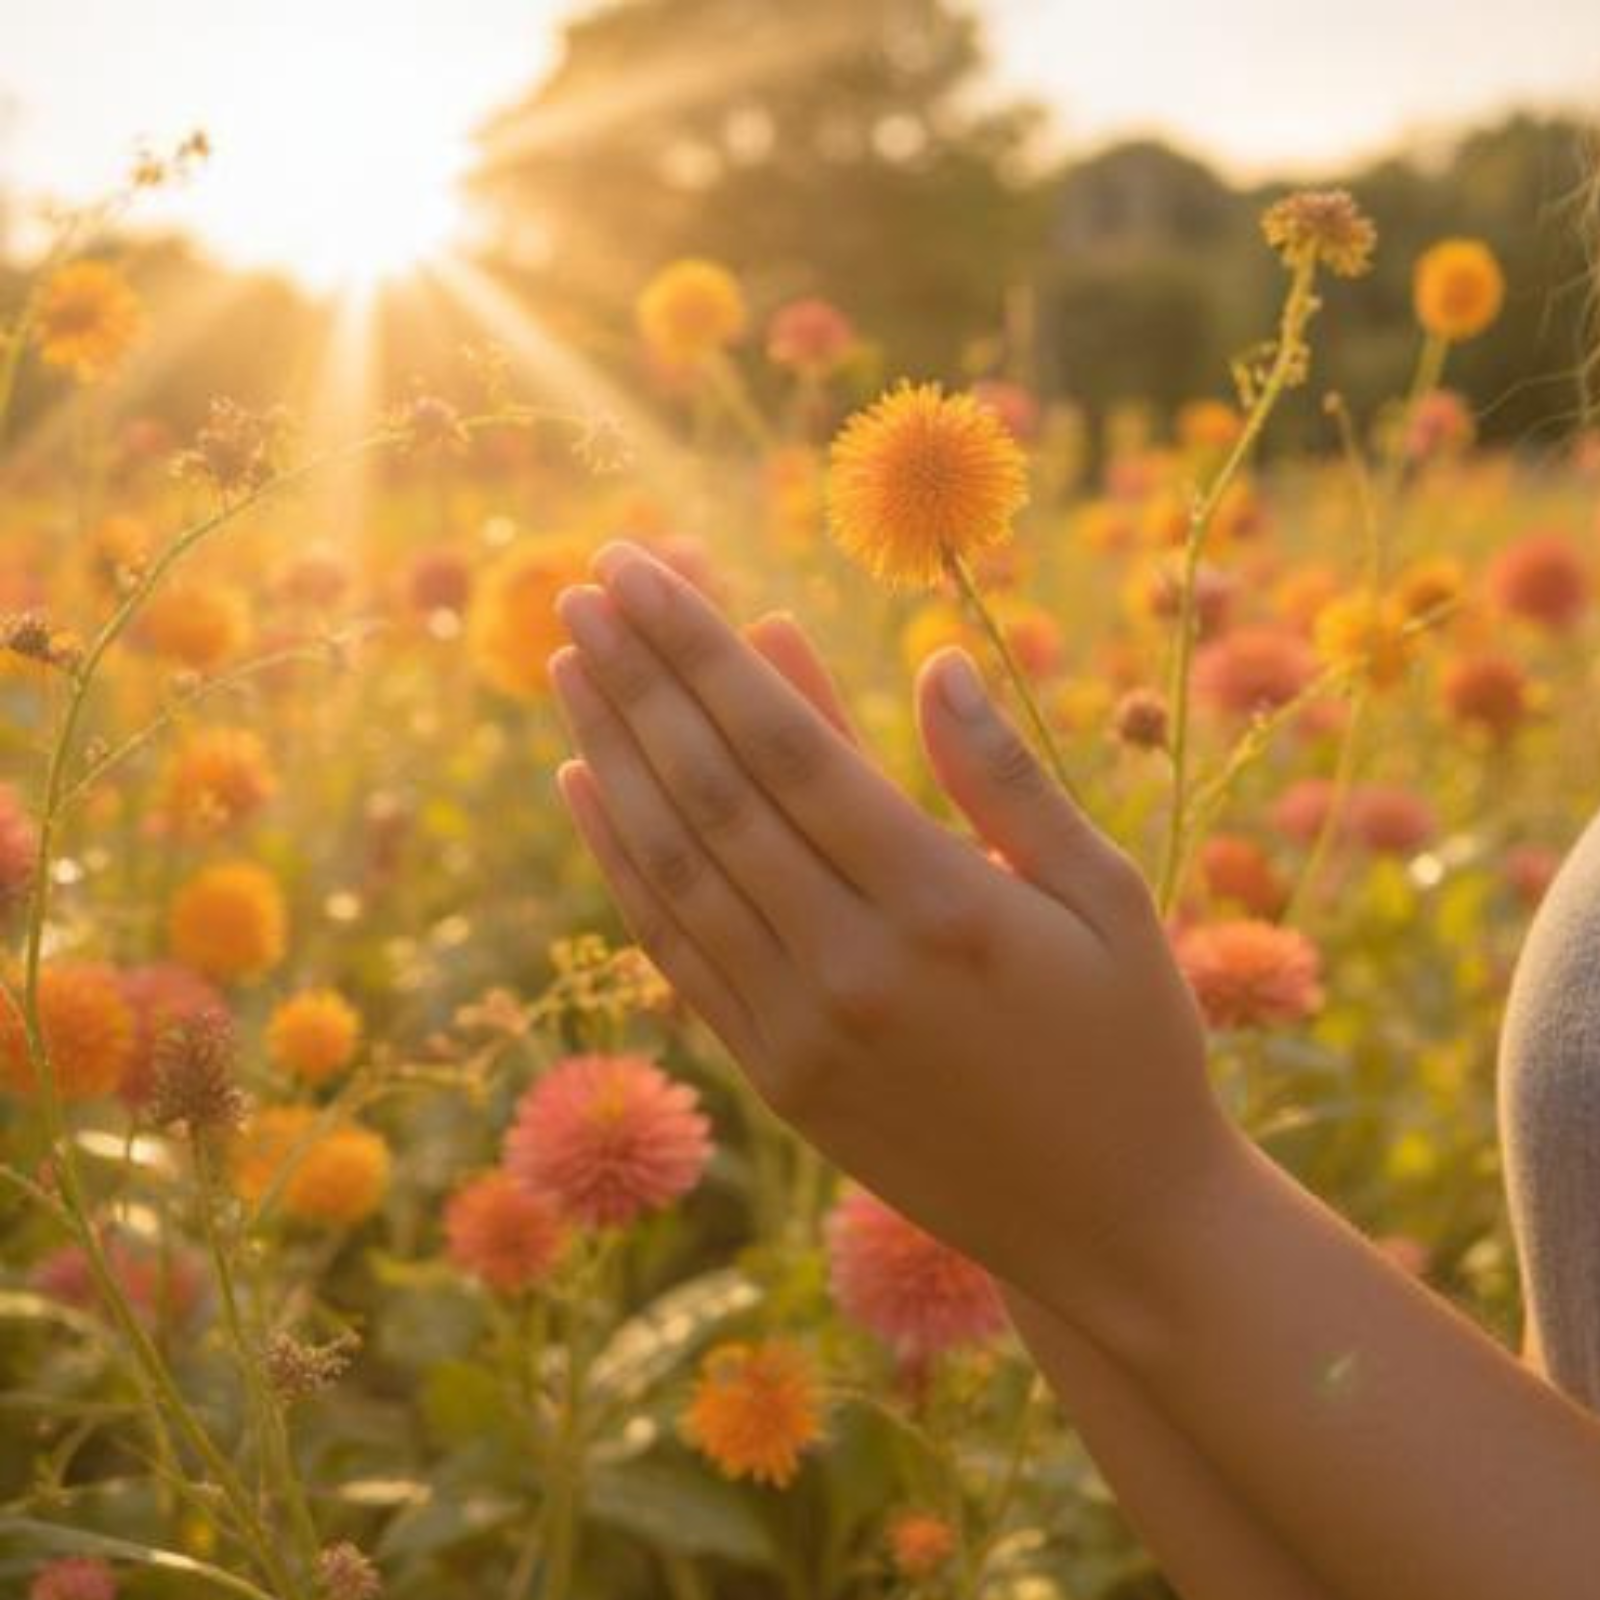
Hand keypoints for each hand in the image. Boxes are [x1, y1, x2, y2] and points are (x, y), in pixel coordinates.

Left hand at [550, 542, 1227, 1322]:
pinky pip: (674, 952)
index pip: (782, 744)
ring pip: (674, 867)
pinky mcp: (775, 1079)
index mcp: (941, 902)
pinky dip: (620, 865)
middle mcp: (849, 965)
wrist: (1115, 1225)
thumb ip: (1008, 779)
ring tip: (567, 665)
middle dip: (639, 678)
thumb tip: (933, 663)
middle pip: (710, 792)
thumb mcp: (1108, 896)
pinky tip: (583, 789)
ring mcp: (799, 1031)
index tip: (638, 571)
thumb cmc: (1134, 1043)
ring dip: (610, 755)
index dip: (699, 648)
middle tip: (584, 587)